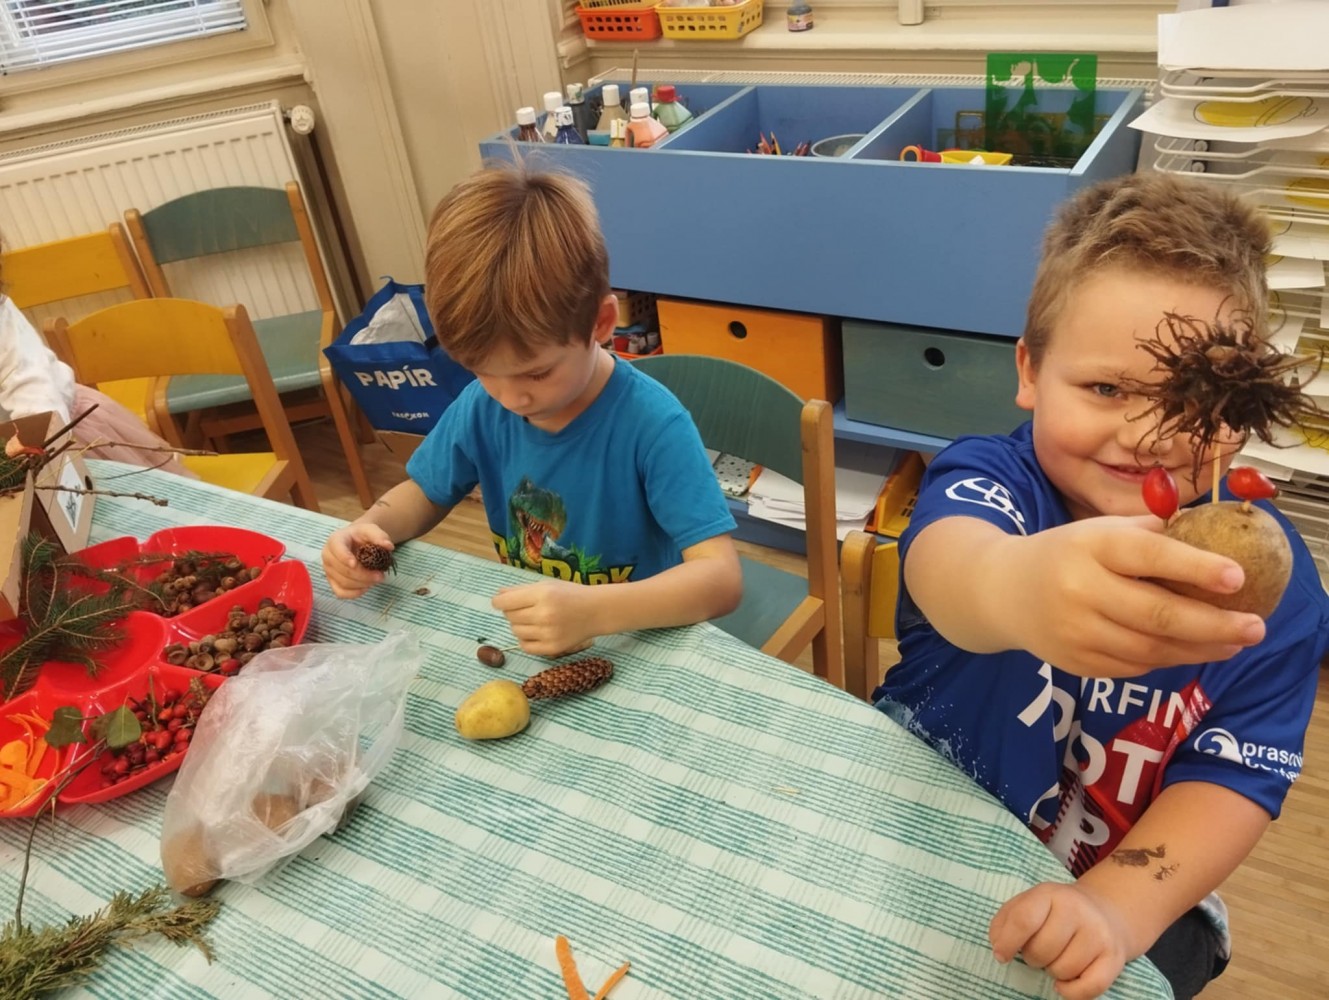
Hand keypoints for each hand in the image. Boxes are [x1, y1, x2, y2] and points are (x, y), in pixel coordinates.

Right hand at [322, 523, 393, 598]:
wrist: (356, 541)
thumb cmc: (362, 536)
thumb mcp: (371, 530)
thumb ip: (379, 536)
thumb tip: (389, 546)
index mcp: (335, 540)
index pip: (336, 549)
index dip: (344, 558)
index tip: (355, 564)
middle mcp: (328, 555)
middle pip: (342, 570)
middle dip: (363, 575)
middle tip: (381, 576)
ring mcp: (328, 570)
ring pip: (343, 583)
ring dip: (362, 584)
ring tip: (376, 579)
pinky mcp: (332, 581)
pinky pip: (340, 592)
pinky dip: (354, 593)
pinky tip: (366, 587)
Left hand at [491, 579, 596, 657]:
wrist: (596, 611)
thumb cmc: (570, 595)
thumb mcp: (547, 585)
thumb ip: (521, 590)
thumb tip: (498, 595)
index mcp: (542, 595)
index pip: (505, 602)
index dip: (499, 601)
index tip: (500, 601)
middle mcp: (545, 615)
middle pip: (510, 616)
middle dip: (512, 612)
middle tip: (526, 608)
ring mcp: (548, 634)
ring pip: (516, 631)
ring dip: (520, 625)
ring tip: (534, 619)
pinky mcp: (552, 648)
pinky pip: (525, 646)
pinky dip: (526, 639)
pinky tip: (535, 632)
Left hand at [990, 882, 1131, 999]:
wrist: (1104, 911)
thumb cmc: (1055, 912)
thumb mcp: (1027, 905)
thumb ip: (1004, 922)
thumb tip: (998, 947)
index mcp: (1050, 894)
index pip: (1023, 920)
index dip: (1007, 943)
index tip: (1001, 955)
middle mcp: (1077, 910)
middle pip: (1041, 950)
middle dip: (1033, 958)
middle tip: (1039, 951)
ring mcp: (1098, 933)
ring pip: (1063, 971)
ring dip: (1053, 971)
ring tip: (1057, 957)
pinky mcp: (1114, 957)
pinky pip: (1090, 988)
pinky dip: (1071, 992)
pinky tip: (1064, 983)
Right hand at [994, 516, 1265, 675]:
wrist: (1000, 590)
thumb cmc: (1065, 553)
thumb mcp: (1098, 530)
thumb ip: (1148, 535)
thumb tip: (1213, 544)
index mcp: (1090, 546)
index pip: (1148, 556)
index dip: (1195, 568)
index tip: (1238, 578)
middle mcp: (1079, 589)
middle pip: (1157, 614)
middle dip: (1214, 624)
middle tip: (1255, 627)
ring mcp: (1075, 631)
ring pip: (1150, 649)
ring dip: (1199, 649)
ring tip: (1234, 643)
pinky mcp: (1074, 662)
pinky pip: (1132, 667)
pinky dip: (1167, 660)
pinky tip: (1191, 651)